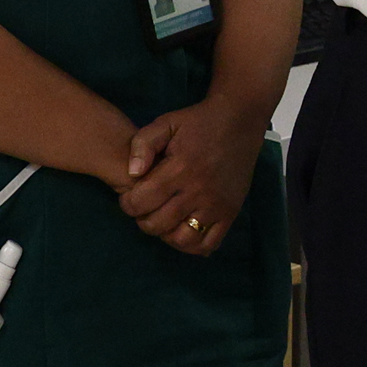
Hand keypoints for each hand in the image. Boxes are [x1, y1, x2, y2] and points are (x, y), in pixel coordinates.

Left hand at [119, 98, 268, 254]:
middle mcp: (198, 191)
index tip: (129, 196)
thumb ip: (143, 144)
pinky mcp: (230, 213)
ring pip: (181, 239)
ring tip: (163, 219)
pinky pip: (209, 243)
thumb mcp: (165, 123)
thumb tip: (131, 174)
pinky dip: (192, 245)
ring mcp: (216, 205)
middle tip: (145, 208)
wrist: (239, 120)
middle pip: (157, 224)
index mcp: (179, 168)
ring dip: (165, 234)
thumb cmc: (198, 122)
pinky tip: (183, 231)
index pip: (141, 202)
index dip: (127, 203)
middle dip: (142, 219)